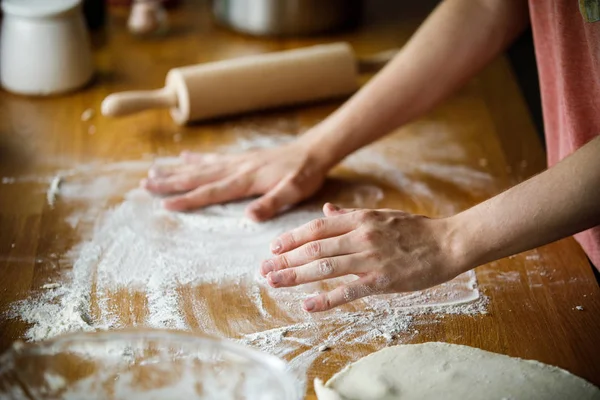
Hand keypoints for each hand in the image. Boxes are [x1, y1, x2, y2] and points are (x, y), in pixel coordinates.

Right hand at [141, 142, 329, 220]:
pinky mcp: (242, 158)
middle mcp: (236, 168)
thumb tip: (249, 217)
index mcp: (246, 180)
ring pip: (201, 167)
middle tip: (145, 185)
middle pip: (198, 177)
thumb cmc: (304, 174)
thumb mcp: (293, 191)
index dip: (188, 200)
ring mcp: (238, 161)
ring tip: (154, 172)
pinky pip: (214, 158)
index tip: (165, 205)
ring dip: (177, 170)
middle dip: (170, 182)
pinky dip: (197, 159)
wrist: (313, 151)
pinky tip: (184, 157)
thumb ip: (271, 203)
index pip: (212, 192)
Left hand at [260, 203, 465, 311]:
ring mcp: (370, 258)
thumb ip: (350, 215)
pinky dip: (326, 299)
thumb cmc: (416, 229)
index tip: (273, 248)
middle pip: (314, 248)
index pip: (316, 228)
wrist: (448, 242)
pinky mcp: (382, 280)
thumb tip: (326, 211)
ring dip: (296, 276)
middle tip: (264, 269)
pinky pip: (348, 291)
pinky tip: (308, 306)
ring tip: (274, 283)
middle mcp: (360, 236)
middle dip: (285, 259)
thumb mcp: (381, 214)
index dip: (292, 238)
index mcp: (359, 220)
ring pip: (324, 267)